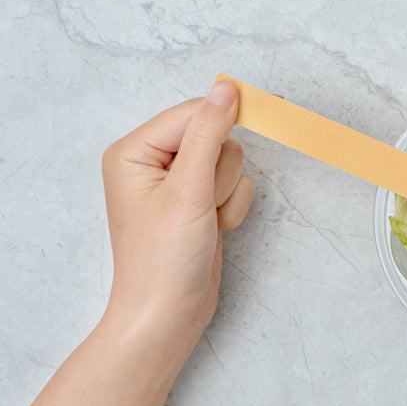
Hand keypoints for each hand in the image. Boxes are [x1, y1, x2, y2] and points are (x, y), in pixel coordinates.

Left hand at [101, 79, 253, 364]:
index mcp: (134, 151)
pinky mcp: (198, 201)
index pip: (193, 113)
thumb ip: (209, 133)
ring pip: (230, 161)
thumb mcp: (188, 190)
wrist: (167, 316)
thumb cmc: (162, 260)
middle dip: (220, 172)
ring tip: (205, 221)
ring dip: (227, 193)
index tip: (272, 109)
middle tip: (202, 203)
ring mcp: (177, 183)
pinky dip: (232, 208)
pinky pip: (234, 184)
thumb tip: (227, 89)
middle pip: (215, 135)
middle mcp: (152, 162)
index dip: (227, 117)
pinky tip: (213, 230)